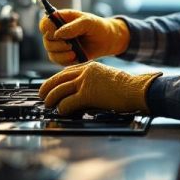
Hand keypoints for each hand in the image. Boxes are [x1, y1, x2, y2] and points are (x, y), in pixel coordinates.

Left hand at [38, 61, 161, 114]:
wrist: (136, 90)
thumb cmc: (125, 88)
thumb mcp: (105, 78)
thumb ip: (91, 82)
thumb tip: (79, 94)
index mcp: (89, 66)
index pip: (66, 72)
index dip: (55, 80)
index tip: (50, 86)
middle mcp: (85, 71)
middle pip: (59, 79)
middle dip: (47, 88)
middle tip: (42, 96)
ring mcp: (86, 82)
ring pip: (60, 90)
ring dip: (51, 99)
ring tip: (49, 105)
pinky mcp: (87, 94)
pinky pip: (68, 102)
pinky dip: (62, 108)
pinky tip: (62, 112)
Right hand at [39, 10, 129, 64]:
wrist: (106, 40)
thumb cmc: (97, 26)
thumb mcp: (88, 22)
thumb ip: (73, 26)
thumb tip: (58, 34)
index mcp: (60, 19)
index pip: (45, 23)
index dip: (47, 29)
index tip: (56, 34)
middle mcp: (57, 32)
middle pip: (46, 40)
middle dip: (57, 45)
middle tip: (70, 45)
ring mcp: (59, 45)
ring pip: (50, 52)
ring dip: (61, 54)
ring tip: (74, 52)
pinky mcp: (64, 56)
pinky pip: (57, 61)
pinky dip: (65, 61)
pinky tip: (76, 57)